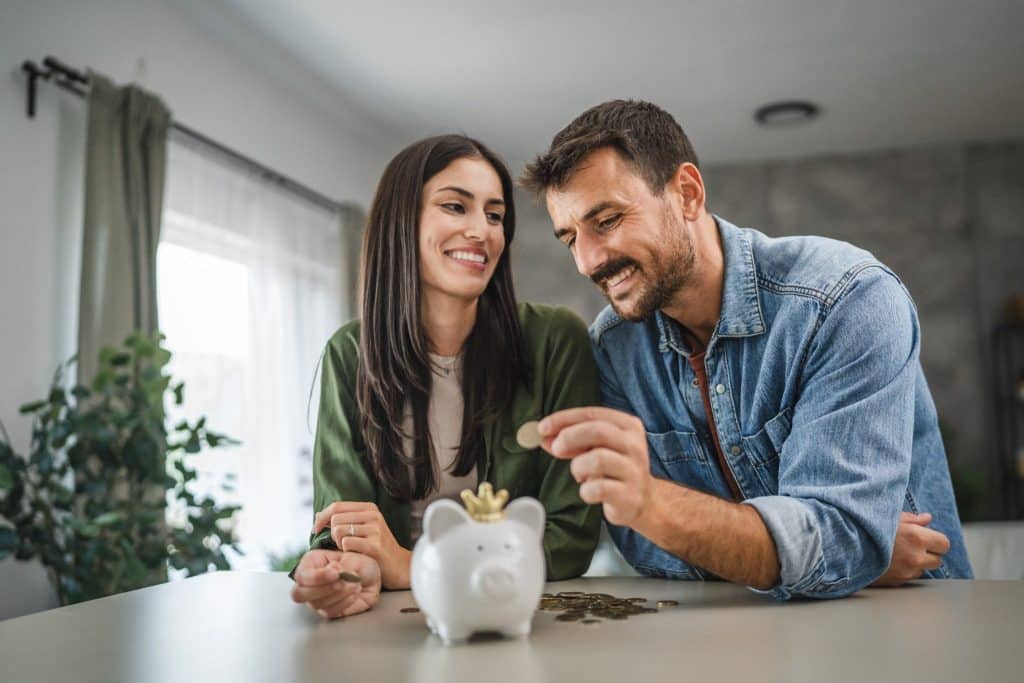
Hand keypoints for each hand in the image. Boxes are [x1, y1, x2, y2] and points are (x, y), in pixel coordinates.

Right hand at [290, 549, 381, 618]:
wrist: (371, 576)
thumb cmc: (358, 562)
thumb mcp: (353, 558)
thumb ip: (343, 565)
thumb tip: (335, 572)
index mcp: (310, 564)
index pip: (302, 576)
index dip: (318, 577)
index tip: (336, 573)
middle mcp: (309, 583)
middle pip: (300, 594)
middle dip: (323, 589)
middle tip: (342, 582)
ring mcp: (316, 599)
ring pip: (317, 604)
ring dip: (338, 595)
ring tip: (355, 584)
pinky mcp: (328, 610)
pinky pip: (330, 612)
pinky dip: (344, 602)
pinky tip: (355, 593)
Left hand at [313, 501, 411, 588]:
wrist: (399, 566)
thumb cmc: (377, 548)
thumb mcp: (364, 528)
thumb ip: (345, 520)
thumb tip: (318, 515)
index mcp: (369, 508)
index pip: (336, 506)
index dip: (322, 517)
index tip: (316, 529)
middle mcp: (373, 515)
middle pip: (335, 519)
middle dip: (331, 534)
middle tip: (341, 545)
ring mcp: (375, 529)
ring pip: (338, 531)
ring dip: (339, 544)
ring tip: (350, 550)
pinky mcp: (375, 545)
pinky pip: (346, 544)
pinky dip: (346, 552)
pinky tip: (356, 555)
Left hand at [538, 407, 653, 526]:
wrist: (642, 500)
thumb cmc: (613, 468)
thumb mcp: (594, 448)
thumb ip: (571, 440)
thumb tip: (544, 437)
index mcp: (628, 426)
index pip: (592, 414)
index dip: (564, 419)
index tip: (542, 427)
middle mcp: (634, 445)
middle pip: (598, 431)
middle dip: (570, 437)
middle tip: (556, 449)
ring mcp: (634, 470)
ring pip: (598, 459)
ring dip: (579, 467)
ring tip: (580, 475)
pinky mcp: (630, 495)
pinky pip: (599, 488)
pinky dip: (586, 490)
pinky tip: (589, 492)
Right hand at [872, 512, 950, 586]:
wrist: (844, 551)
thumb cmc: (865, 530)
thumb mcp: (889, 518)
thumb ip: (912, 519)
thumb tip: (927, 518)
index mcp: (916, 537)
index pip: (944, 543)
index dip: (936, 540)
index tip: (927, 538)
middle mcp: (915, 557)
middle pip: (938, 560)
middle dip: (928, 554)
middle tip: (912, 546)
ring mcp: (907, 572)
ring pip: (923, 570)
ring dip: (916, 563)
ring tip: (897, 554)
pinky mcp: (897, 582)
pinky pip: (909, 577)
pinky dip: (904, 571)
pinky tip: (889, 562)